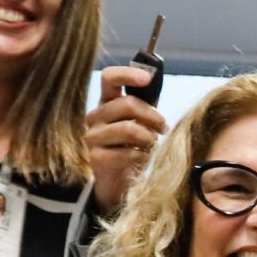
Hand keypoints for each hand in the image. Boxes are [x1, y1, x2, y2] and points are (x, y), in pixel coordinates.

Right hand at [85, 72, 167, 215]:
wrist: (116, 182)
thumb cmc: (130, 147)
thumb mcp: (138, 122)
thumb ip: (145, 103)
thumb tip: (155, 79)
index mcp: (105, 102)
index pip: (109, 78)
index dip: (128, 74)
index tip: (147, 78)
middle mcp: (94, 117)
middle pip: (127, 104)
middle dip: (152, 115)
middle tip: (163, 127)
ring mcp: (92, 137)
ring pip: (129, 129)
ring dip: (149, 138)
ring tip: (152, 145)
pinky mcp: (96, 158)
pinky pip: (128, 152)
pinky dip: (143, 156)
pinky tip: (142, 159)